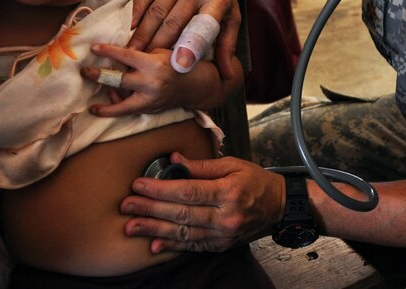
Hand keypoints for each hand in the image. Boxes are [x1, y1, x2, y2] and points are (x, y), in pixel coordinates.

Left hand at [82, 46, 186, 115]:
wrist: (194, 85)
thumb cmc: (176, 63)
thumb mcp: (160, 52)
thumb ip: (140, 56)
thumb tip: (116, 58)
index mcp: (153, 64)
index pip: (126, 56)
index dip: (108, 51)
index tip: (93, 48)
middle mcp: (151, 83)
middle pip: (119, 81)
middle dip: (98, 76)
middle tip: (84, 73)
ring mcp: (150, 99)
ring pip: (121, 105)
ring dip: (106, 104)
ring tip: (95, 102)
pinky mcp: (150, 109)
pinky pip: (129, 109)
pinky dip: (118, 106)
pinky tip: (108, 103)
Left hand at [120, 153, 284, 252]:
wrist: (279, 206)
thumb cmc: (255, 180)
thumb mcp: (232, 165)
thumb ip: (201, 165)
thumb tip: (174, 159)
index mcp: (228, 192)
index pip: (187, 191)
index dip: (160, 189)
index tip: (139, 185)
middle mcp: (225, 216)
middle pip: (181, 213)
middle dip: (150, 209)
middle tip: (126, 206)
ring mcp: (223, 235)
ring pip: (183, 233)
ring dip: (154, 230)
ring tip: (132, 226)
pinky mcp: (221, 245)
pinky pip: (193, 246)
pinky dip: (172, 246)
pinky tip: (154, 244)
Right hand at [129, 0, 239, 79]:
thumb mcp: (231, 12)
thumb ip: (227, 43)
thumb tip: (227, 76)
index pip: (203, 26)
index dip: (192, 45)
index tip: (179, 65)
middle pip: (173, 22)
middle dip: (157, 47)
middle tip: (143, 68)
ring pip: (157, 10)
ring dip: (143, 34)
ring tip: (132, 53)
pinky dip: (138, 11)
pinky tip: (131, 27)